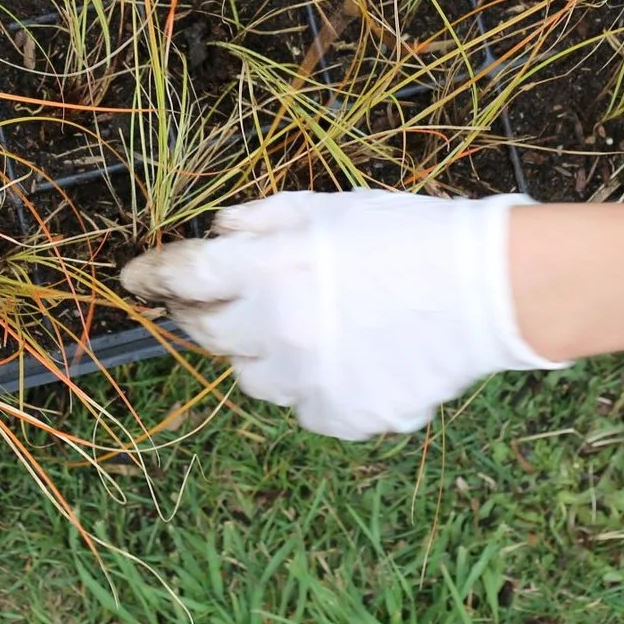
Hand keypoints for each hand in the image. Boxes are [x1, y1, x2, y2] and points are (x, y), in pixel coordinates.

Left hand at [119, 189, 563, 440]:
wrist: (488, 288)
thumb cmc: (408, 234)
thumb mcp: (325, 207)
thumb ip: (259, 221)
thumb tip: (214, 237)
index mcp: (271, 267)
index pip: (184, 275)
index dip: (152, 275)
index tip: (135, 279)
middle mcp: (280, 330)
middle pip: (206, 334)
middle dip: (204, 314)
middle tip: (219, 301)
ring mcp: (311, 381)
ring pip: (251, 378)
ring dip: (261, 352)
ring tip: (306, 324)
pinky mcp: (342, 417)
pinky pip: (304, 404)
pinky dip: (313, 382)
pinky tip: (351, 352)